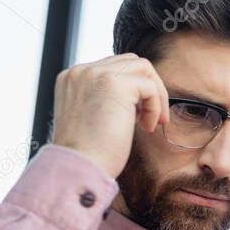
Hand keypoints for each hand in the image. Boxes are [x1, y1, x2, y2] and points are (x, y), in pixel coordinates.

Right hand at [52, 53, 169, 177]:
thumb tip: (135, 98)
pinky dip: (155, 106)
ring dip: (156, 94)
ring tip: (153, 121)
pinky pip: (149, 86)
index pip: (113, 68)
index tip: (137, 117)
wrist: (80, 167)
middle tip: (152, 118)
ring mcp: (96, 74)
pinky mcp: (115, 83)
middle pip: (130, 62)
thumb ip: (105, 100)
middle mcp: (81, 71)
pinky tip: (147, 127)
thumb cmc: (89, 154)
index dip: (133, 90)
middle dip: (148, 88)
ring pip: (143, 68)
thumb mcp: (92, 119)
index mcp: (73, 79)